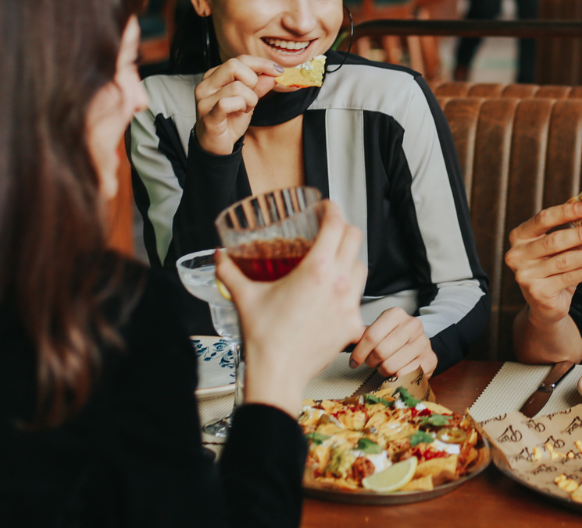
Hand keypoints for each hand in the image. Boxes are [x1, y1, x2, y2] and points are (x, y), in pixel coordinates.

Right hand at [193, 55, 296, 154]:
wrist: (216, 146)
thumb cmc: (229, 120)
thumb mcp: (249, 99)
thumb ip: (260, 86)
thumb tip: (274, 73)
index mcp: (215, 76)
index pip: (240, 59)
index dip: (262, 63)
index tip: (278, 71)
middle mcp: (206, 84)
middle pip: (234, 65)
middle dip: (252, 80)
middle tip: (253, 96)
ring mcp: (204, 99)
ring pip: (237, 87)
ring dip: (250, 99)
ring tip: (245, 109)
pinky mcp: (208, 115)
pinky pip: (228, 103)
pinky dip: (241, 107)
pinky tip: (239, 113)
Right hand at [215, 200, 367, 414]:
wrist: (278, 374)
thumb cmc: (264, 338)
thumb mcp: (244, 296)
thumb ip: (229, 271)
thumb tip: (220, 256)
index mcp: (316, 270)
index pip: (336, 226)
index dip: (332, 210)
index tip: (326, 207)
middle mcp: (339, 284)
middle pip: (354, 240)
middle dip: (343, 229)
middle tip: (330, 229)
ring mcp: (349, 305)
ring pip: (361, 267)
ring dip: (350, 257)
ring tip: (334, 259)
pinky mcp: (352, 325)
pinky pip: (358, 298)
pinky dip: (349, 290)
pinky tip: (335, 293)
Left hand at [351, 307, 437, 377]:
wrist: (419, 347)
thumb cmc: (394, 339)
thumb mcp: (379, 330)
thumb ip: (362, 334)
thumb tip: (344, 337)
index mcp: (396, 314)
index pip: (371, 336)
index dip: (359, 352)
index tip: (354, 362)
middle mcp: (412, 325)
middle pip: (381, 352)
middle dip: (370, 362)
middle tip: (370, 363)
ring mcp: (423, 342)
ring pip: (391, 365)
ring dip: (382, 370)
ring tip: (383, 367)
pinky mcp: (430, 359)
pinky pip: (404, 374)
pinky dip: (395, 377)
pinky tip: (395, 371)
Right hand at [504, 201, 581, 327]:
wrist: (544, 305)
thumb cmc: (553, 268)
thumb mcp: (558, 247)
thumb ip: (570, 231)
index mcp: (519, 236)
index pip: (542, 219)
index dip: (566, 212)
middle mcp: (516, 255)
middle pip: (554, 240)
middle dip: (581, 233)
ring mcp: (525, 275)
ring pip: (564, 261)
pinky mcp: (537, 292)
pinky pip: (569, 278)